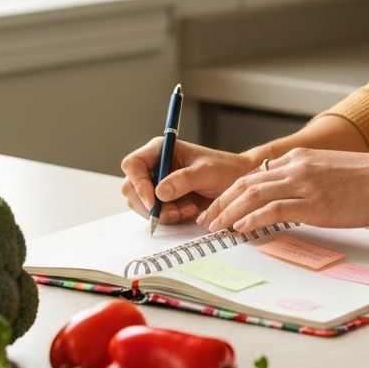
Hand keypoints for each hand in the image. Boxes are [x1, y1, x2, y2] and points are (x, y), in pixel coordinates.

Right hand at [120, 138, 256, 224]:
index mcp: (161, 150)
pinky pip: (154, 215)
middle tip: (176, 211)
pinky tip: (189, 210)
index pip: (133, 164)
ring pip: (141, 205)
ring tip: (189, 208)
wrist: (237, 184)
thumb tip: (159, 192)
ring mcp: (156, 184)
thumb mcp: (206, 172)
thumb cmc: (224, 170)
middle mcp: (155, 166)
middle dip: (152, 204)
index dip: (138, 183)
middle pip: (131, 188)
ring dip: (163, 212)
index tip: (154, 200)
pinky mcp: (162, 201)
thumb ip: (183, 180)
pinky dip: (169, 217)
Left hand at [196, 148, 368, 232]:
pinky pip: (272, 209)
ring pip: (253, 195)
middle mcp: (297, 166)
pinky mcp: (314, 203)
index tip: (220, 205)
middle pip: (246, 182)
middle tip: (206, 218)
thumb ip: (311, 180)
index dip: (233, 191)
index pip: (256, 174)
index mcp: (301, 158)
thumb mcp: (333, 172)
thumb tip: (297, 199)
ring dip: (229, 212)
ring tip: (214, 227)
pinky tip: (240, 228)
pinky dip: (251, 218)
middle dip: (222, 201)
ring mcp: (305, 184)